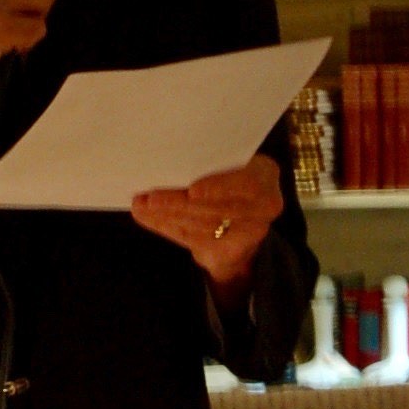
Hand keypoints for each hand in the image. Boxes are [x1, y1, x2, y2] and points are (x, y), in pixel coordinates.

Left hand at [130, 155, 282, 303]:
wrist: (242, 218)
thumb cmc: (228, 178)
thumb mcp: (229, 164)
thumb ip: (209, 162)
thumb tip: (167, 156)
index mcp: (265, 176)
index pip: (247, 184)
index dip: (218, 188)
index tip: (193, 191)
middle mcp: (264, 207)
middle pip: (218, 209)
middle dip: (180, 203)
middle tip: (151, 198)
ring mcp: (249, 233)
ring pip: (202, 226)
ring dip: (168, 216)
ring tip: (143, 205)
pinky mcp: (230, 252)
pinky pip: (193, 239)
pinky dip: (166, 226)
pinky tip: (147, 216)